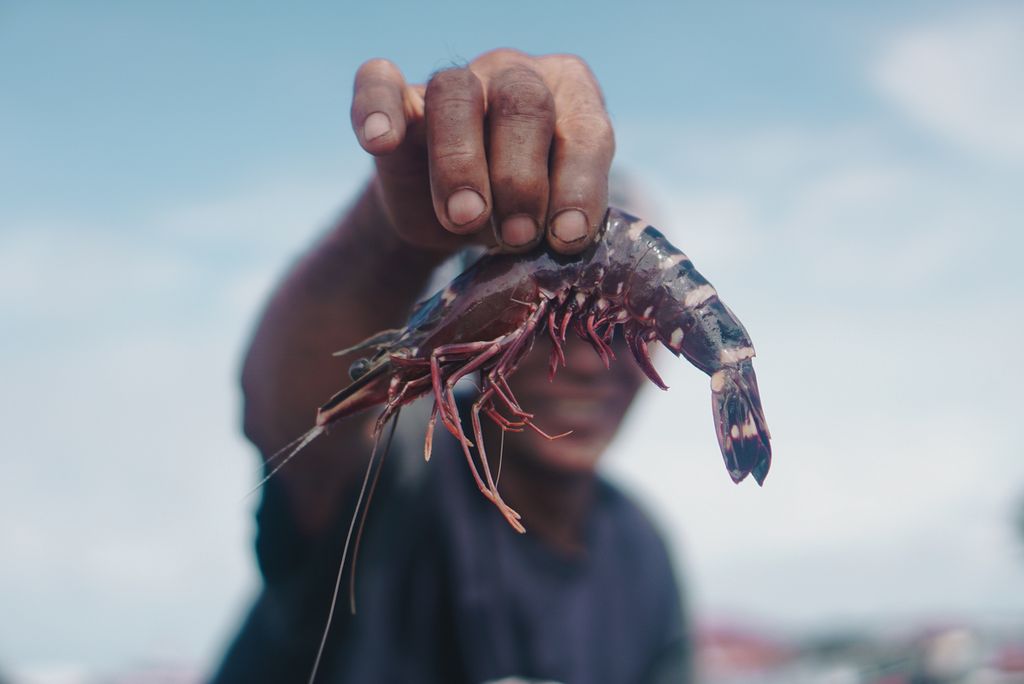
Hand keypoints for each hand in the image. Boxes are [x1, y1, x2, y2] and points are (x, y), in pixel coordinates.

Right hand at [350, 49, 613, 254]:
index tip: (566, 238)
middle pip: (523, 103)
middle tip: (516, 237)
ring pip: (454, 93)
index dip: (578, 185)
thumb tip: (563, 241)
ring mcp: (456, 81)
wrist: (457, 220)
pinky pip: (379, 82)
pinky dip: (375, 107)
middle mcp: (516, 74)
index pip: (585, 130)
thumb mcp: (548, 221)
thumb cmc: (519, 213)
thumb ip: (559, 221)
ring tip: (463, 219)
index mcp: (572, 96)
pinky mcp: (399, 98)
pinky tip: (379, 142)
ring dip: (459, 161)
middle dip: (520, 178)